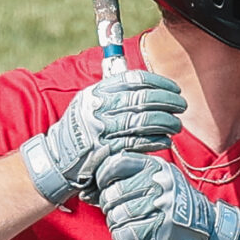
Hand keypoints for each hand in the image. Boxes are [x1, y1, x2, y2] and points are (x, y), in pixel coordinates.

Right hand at [20, 70, 185, 205]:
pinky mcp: (107, 151)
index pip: (134, 80)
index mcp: (96, 93)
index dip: (159, 83)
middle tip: (182, 106)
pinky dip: (156, 141)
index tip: (174, 88)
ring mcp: (102, 130)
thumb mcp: (89, 104)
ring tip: (176, 124)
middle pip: (142, 99)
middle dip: (168, 101)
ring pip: (143, 121)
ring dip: (166, 122)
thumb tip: (146, 84)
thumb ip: (113, 93)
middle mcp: (99, 109)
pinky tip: (166, 141)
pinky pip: (138, 143)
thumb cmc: (80, 131)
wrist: (58, 160)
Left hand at [95, 153, 239, 239]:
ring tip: (123, 225)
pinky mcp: (160, 229)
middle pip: (113, 193)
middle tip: (114, 211)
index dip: (103, 178)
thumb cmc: (175, 202)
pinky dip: (122, 238)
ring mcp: (160, 206)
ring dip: (115, 224)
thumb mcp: (161, 176)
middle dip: (108, 206)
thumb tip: (96, 186)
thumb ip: (133, 175)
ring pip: (117, 215)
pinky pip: (126, 234)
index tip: (103, 188)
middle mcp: (158, 184)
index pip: (116, 164)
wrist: (206, 225)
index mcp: (155, 167)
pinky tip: (128, 237)